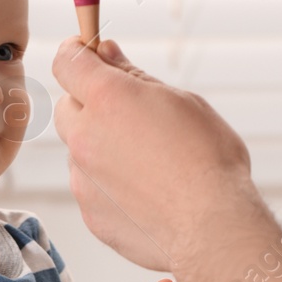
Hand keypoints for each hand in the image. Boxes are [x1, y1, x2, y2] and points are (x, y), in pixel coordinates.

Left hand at [52, 37, 265, 272]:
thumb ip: (136, 77)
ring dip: (101, 149)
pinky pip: (91, 189)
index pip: (67, 61)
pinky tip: (146, 193)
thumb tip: (107, 54)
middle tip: (130, 116)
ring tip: (147, 164)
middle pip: (67, 108)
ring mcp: (83, 178)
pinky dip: (109, 186)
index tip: (91, 56)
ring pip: (79, 151)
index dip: (77, 54)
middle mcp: (86, 136)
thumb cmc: (209, 161)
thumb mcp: (182, 102)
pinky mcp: (90, 213)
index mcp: (108, 98)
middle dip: (90, 106)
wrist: (214, 227)